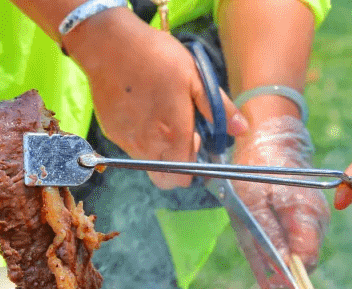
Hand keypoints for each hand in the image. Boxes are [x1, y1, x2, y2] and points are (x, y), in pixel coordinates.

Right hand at [64, 11, 245, 188]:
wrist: (109, 45)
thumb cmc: (157, 57)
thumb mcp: (196, 77)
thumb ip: (218, 108)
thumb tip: (242, 130)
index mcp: (174, 135)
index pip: (184, 177)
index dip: (194, 168)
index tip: (196, 143)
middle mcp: (149, 146)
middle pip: (165, 180)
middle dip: (176, 167)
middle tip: (180, 135)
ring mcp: (127, 141)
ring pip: (148, 164)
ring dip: (159, 152)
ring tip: (160, 117)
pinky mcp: (112, 132)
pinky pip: (130, 147)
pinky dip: (140, 138)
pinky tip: (140, 110)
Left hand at [230, 114, 329, 272]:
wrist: (272, 141)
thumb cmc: (257, 169)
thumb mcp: (252, 202)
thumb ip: (268, 236)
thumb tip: (280, 268)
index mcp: (305, 213)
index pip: (306, 259)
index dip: (290, 276)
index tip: (272, 281)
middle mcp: (317, 218)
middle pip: (306, 259)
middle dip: (285, 269)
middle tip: (262, 266)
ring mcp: (317, 217)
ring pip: (302, 252)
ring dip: (283, 259)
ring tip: (263, 251)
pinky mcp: (311, 217)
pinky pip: (300, 241)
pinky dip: (285, 249)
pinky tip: (270, 252)